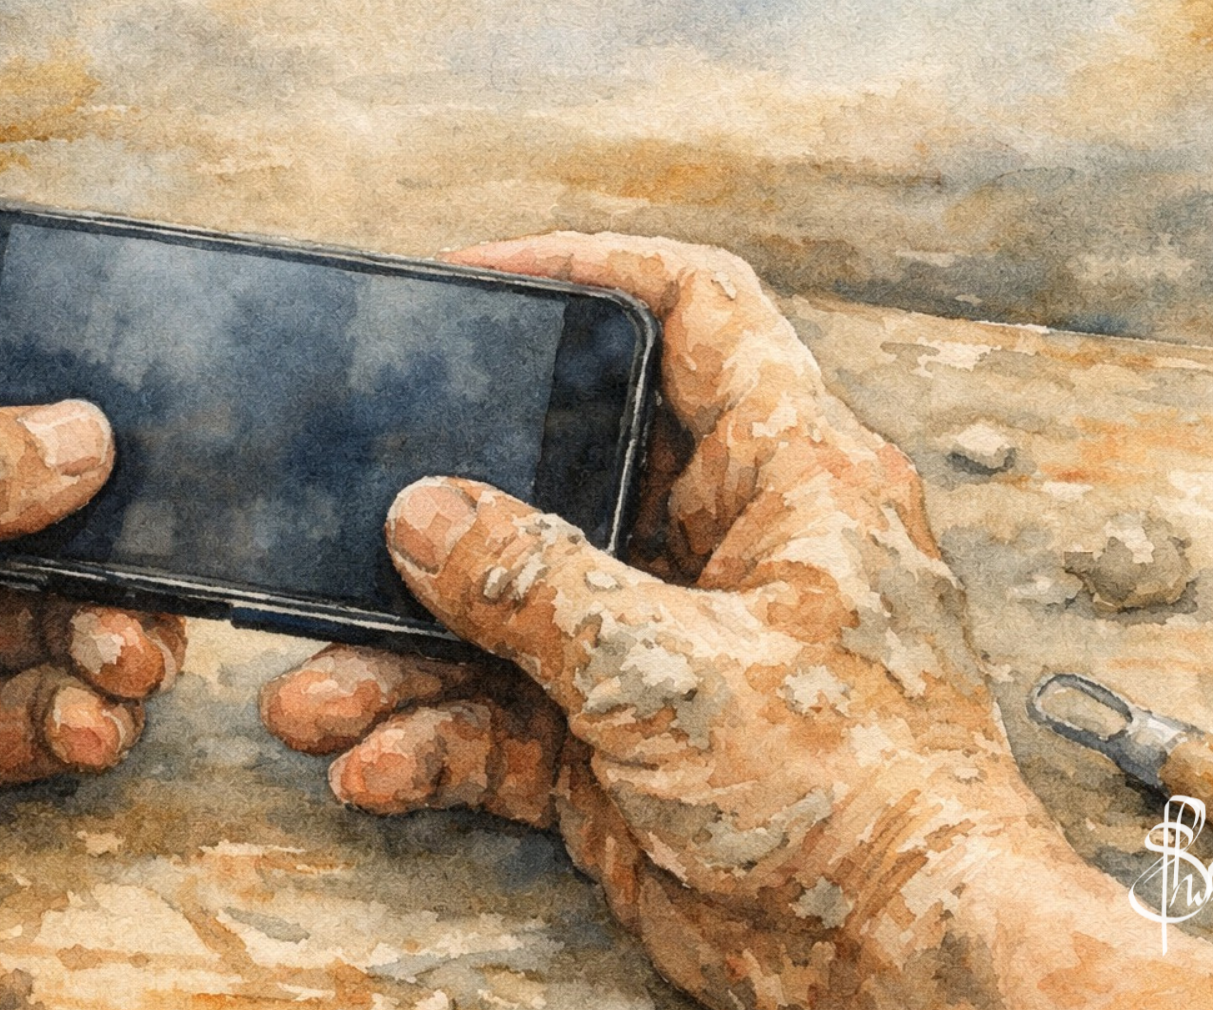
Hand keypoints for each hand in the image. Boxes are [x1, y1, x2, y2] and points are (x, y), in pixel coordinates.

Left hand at [0, 237, 181, 1002]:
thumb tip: (88, 437)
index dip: (2, 304)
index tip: (106, 314)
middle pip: (34, 470)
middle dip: (107, 505)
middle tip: (152, 539)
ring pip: (65, 594)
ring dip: (116, 621)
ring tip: (128, 652)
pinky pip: (52, 699)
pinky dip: (90, 709)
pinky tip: (93, 719)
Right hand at [262, 233, 1212, 1008]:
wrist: (897, 968)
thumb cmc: (861, 798)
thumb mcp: (675, 667)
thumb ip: (535, 584)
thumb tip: (422, 515)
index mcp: (785, 477)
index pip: (696, 314)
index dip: (592, 272)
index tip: (480, 279)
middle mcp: (722, 547)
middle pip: (562, 475)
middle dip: (447, 508)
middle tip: (348, 507)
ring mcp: (666, 649)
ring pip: (511, 616)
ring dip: (408, 658)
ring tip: (315, 696)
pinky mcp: (625, 746)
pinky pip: (506, 720)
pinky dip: (437, 742)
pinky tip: (373, 765)